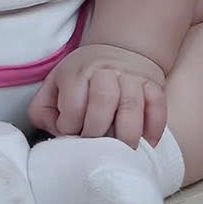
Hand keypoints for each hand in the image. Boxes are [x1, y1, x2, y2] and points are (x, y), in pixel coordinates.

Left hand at [27, 44, 166, 148]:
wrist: (118, 50)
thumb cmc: (83, 77)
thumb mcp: (55, 85)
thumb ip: (45, 110)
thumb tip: (55, 134)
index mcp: (77, 72)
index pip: (73, 104)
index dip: (70, 127)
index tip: (71, 135)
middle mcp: (105, 72)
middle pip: (103, 102)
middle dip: (97, 133)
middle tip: (96, 149)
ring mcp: (131, 78)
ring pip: (131, 106)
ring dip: (126, 135)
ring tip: (121, 153)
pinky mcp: (153, 86)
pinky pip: (158, 107)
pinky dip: (154, 128)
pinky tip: (147, 143)